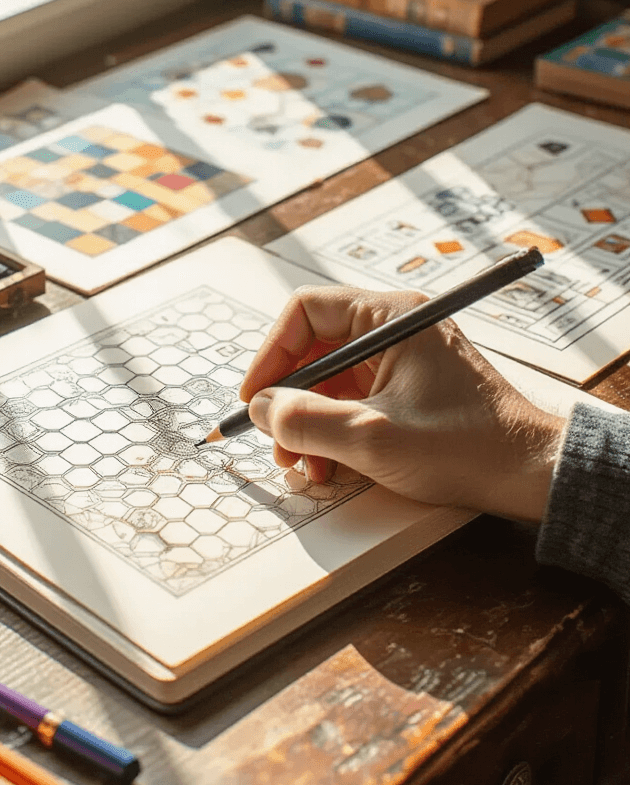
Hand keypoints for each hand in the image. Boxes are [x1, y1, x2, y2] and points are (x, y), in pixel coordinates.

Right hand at [239, 284, 564, 522]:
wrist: (528, 472)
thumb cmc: (468, 446)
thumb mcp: (373, 438)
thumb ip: (307, 421)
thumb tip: (262, 409)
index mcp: (390, 317)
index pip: (306, 311)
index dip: (272, 354)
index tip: (256, 398)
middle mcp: (395, 328)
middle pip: (314, 347)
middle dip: (289, 398)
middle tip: (277, 440)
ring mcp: (401, 358)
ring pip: (330, 378)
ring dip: (308, 420)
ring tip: (305, 463)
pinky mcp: (407, 388)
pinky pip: (352, 398)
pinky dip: (333, 429)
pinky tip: (331, 465)